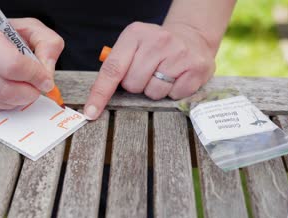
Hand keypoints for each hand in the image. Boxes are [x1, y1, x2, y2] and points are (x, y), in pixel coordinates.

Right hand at [0, 18, 63, 111]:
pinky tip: (8, 89)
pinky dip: (7, 104)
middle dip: (29, 93)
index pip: (12, 65)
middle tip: (36, 87)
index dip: (35, 76)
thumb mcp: (29, 28)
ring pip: (0, 103)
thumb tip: (47, 73)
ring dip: (19, 99)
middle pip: (5, 90)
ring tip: (23, 85)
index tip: (45, 79)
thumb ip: (47, 44)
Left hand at [84, 22, 215, 119]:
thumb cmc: (155, 47)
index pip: (112, 69)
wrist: (192, 36)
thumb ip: (116, 65)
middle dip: (136, 85)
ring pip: (153, 92)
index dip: (100, 93)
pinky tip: (177, 77)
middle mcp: (157, 41)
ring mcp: (178, 53)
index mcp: (134, 35)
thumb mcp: (133, 45)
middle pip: (132, 85)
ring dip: (155, 90)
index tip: (91, 112)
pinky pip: (174, 95)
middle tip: (147, 72)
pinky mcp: (196, 67)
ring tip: (163, 74)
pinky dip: (173, 92)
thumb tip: (96, 99)